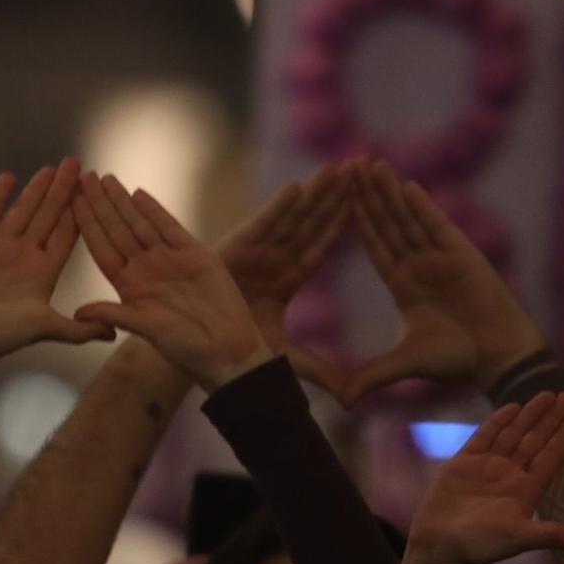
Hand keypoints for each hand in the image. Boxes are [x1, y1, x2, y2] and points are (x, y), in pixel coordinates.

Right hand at [0, 159, 113, 373]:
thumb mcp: (45, 328)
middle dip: (61, 191)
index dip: (78, 213)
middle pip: (47, 216)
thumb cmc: (3, 335)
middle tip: (75, 165)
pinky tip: (8, 178)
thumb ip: (79, 329)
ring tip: (50, 168)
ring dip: (35, 189)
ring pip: (21, 211)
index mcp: (43, 271)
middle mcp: (24, 255)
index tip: (91, 191)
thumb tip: (114, 333)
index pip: (65, 235)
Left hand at [72, 174, 271, 390]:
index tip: (70, 202)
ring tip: (105, 179)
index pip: (101, 248)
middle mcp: (144, 268)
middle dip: (100, 204)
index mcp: (128, 285)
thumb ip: (114, 314)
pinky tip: (138, 194)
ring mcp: (168, 259)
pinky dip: (155, 211)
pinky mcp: (193, 253)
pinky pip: (169, 227)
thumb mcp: (145, 329)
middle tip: (83, 177)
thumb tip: (77, 312)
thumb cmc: (184, 345)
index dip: (87, 224)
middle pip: (117, 230)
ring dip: (122, 202)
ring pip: (140, 223)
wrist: (226, 347)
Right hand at [218, 164, 350, 399]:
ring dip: (317, 191)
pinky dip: (281, 206)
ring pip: (293, 217)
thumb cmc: (230, 344)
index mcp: (287, 279)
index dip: (343, 223)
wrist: (194, 342)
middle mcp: (274, 259)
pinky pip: (264, 224)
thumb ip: (317, 370)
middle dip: (336, 195)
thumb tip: (351, 398)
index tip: (369, 203)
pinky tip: (302, 188)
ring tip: (342, 166)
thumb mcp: (283, 355)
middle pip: (312, 222)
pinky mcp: (237, 248)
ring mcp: (256, 251)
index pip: (321, 247)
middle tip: (364, 166)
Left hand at [344, 160, 543, 405]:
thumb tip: (340, 402)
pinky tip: (404, 185)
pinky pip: (436, 226)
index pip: (374, 246)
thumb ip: (372, 375)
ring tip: (368, 165)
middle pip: (387, 224)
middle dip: (367, 196)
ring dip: (388, 193)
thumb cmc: (457, 361)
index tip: (336, 198)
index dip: (356, 221)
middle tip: (346, 166)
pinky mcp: (462, 254)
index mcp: (403, 285)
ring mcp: (441, 257)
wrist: (498, 358)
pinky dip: (421, 206)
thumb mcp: (405, 364)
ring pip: (408, 218)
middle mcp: (419, 266)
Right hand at [407, 393, 563, 563]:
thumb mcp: (520, 538)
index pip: (552, 457)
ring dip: (530, 415)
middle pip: (536, 441)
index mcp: (527, 491)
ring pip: (514, 435)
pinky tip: (512, 406)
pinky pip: (484, 436)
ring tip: (547, 394)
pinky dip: (498, 421)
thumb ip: (553, 535)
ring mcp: (487, 469)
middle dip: (553, 419)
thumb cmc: (480, 546)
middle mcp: (510, 477)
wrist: (439, 547)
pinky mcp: (463, 464)